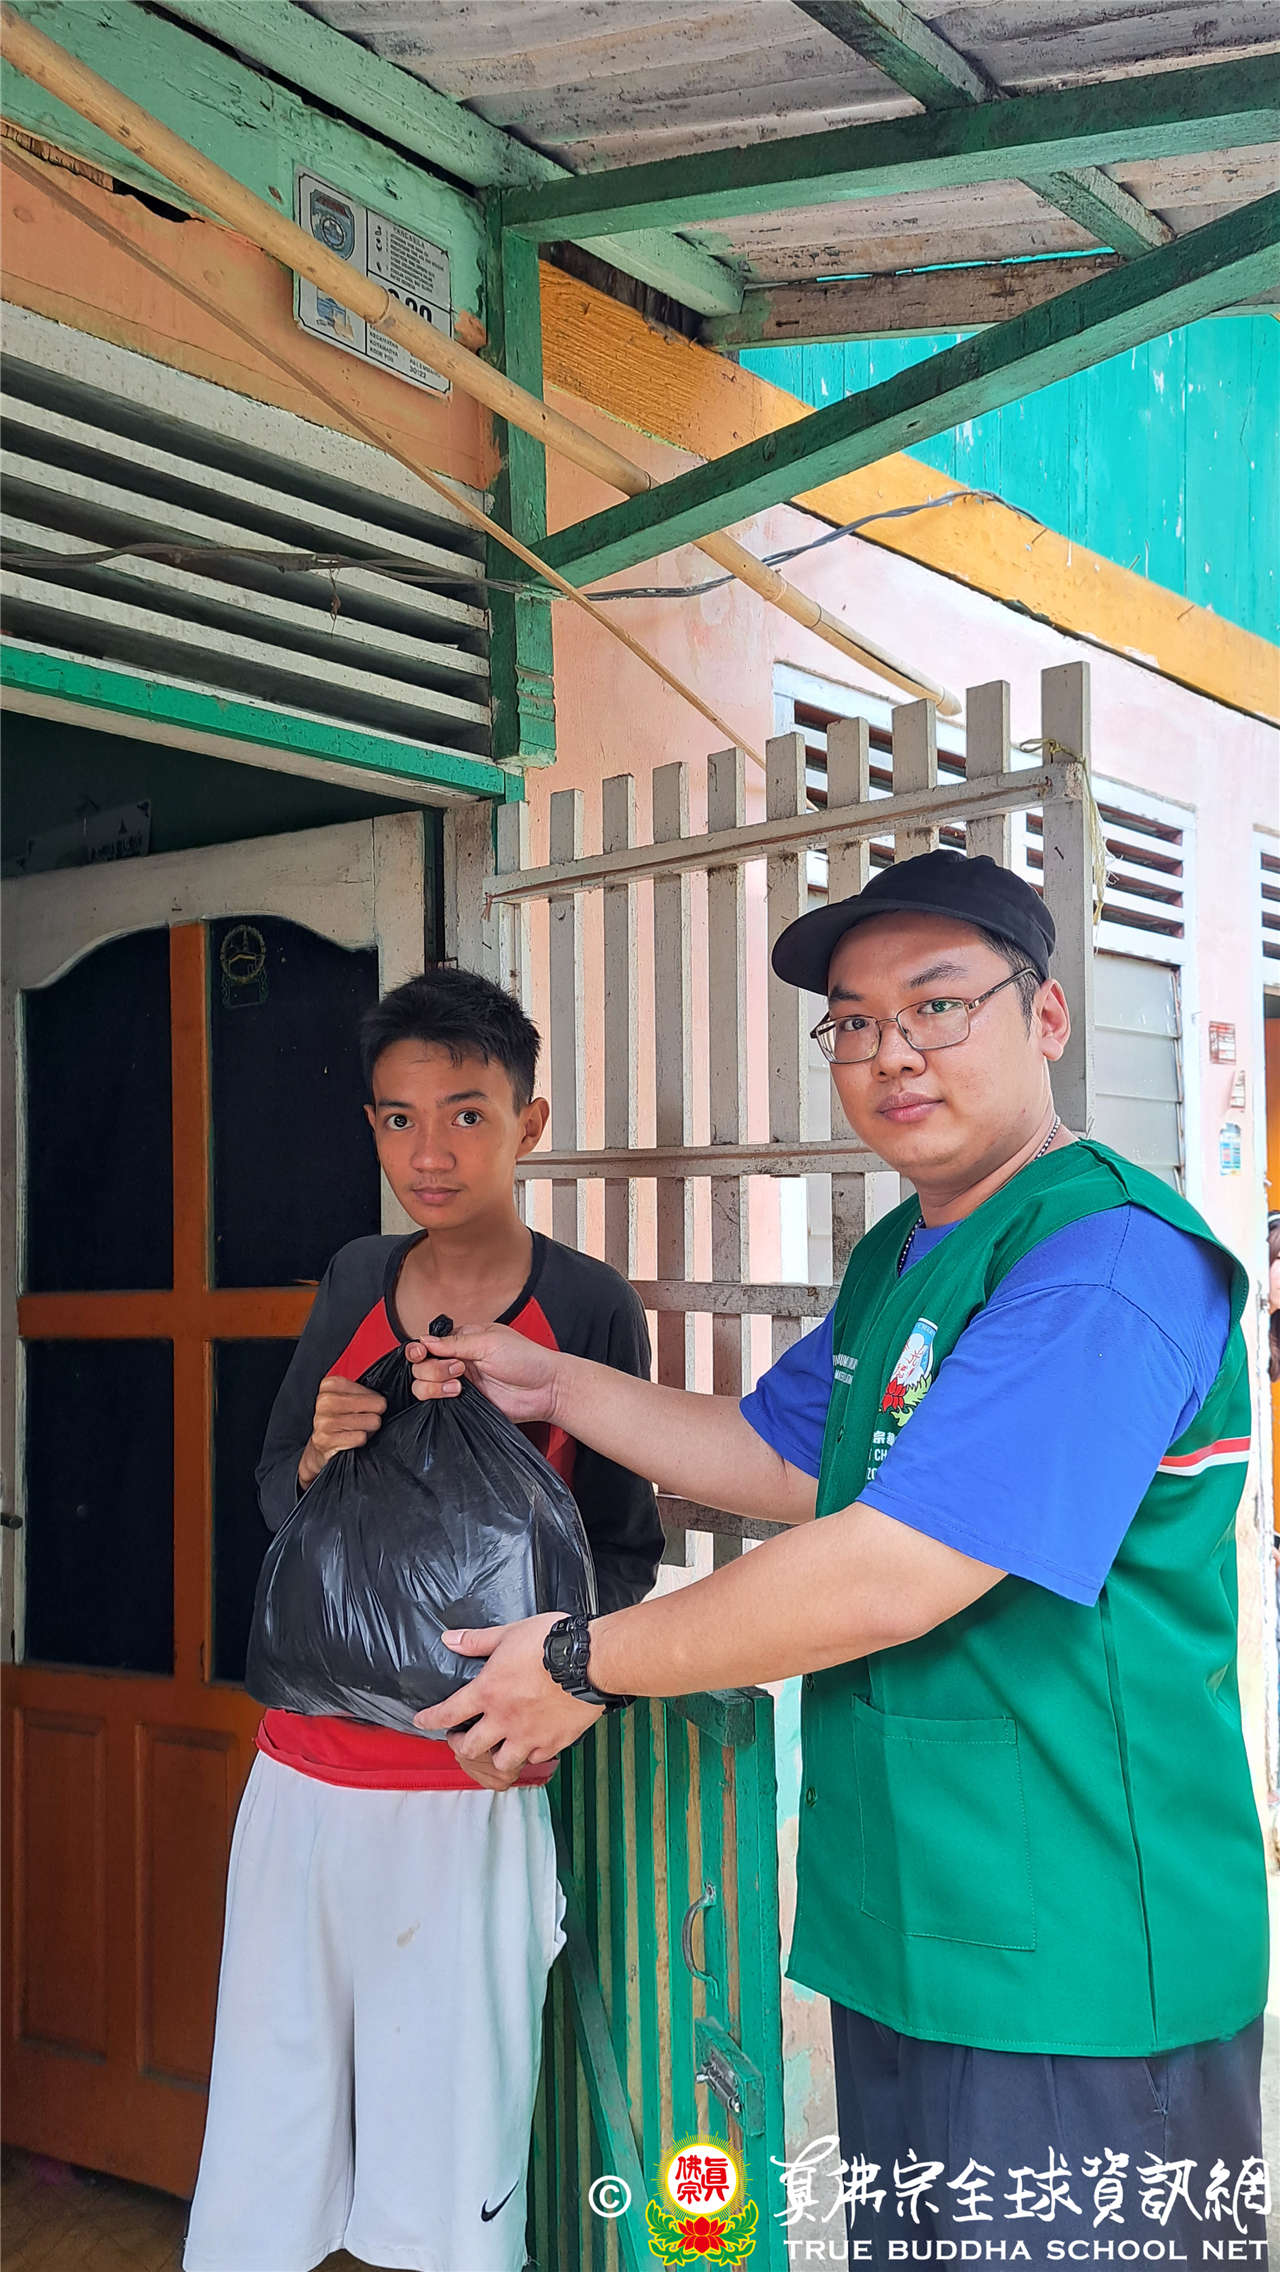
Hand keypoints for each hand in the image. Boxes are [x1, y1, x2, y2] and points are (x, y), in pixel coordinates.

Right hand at [297, 1373, 385, 1489]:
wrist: (320, 1446)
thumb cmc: (338, 1420)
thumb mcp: (348, 1399)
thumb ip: (363, 1392)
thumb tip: (383, 1400)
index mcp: (330, 1385)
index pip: (372, 1392)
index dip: (374, 1402)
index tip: (364, 1407)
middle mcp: (325, 1401)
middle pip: (376, 1406)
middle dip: (374, 1415)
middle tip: (364, 1420)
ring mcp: (324, 1421)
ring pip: (372, 1421)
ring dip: (369, 1429)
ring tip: (358, 1429)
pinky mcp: (327, 1439)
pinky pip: (361, 1437)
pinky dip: (360, 1440)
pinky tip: (351, 1439)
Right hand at [404, 1324, 563, 1425]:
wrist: (546, 1389)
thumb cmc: (526, 1359)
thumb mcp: (489, 1341)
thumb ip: (455, 1342)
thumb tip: (424, 1341)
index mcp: (463, 1340)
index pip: (428, 1343)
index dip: (420, 1349)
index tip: (422, 1353)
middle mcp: (457, 1361)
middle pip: (421, 1365)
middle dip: (433, 1368)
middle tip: (460, 1368)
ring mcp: (458, 1384)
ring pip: (422, 1385)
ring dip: (434, 1384)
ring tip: (459, 1385)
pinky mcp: (463, 1404)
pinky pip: (435, 1404)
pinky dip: (438, 1399)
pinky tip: (458, 1395)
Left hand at [414, 1615, 602, 1773]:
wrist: (590, 1661)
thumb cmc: (550, 1643)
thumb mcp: (509, 1633)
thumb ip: (476, 1641)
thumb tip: (449, 1639)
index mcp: (489, 1692)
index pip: (449, 1712)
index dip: (431, 1720)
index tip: (422, 1723)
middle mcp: (504, 1720)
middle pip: (471, 1747)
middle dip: (459, 1745)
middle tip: (460, 1739)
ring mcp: (529, 1735)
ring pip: (502, 1761)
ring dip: (494, 1756)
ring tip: (496, 1747)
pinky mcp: (553, 1742)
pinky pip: (535, 1758)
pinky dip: (529, 1754)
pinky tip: (531, 1745)